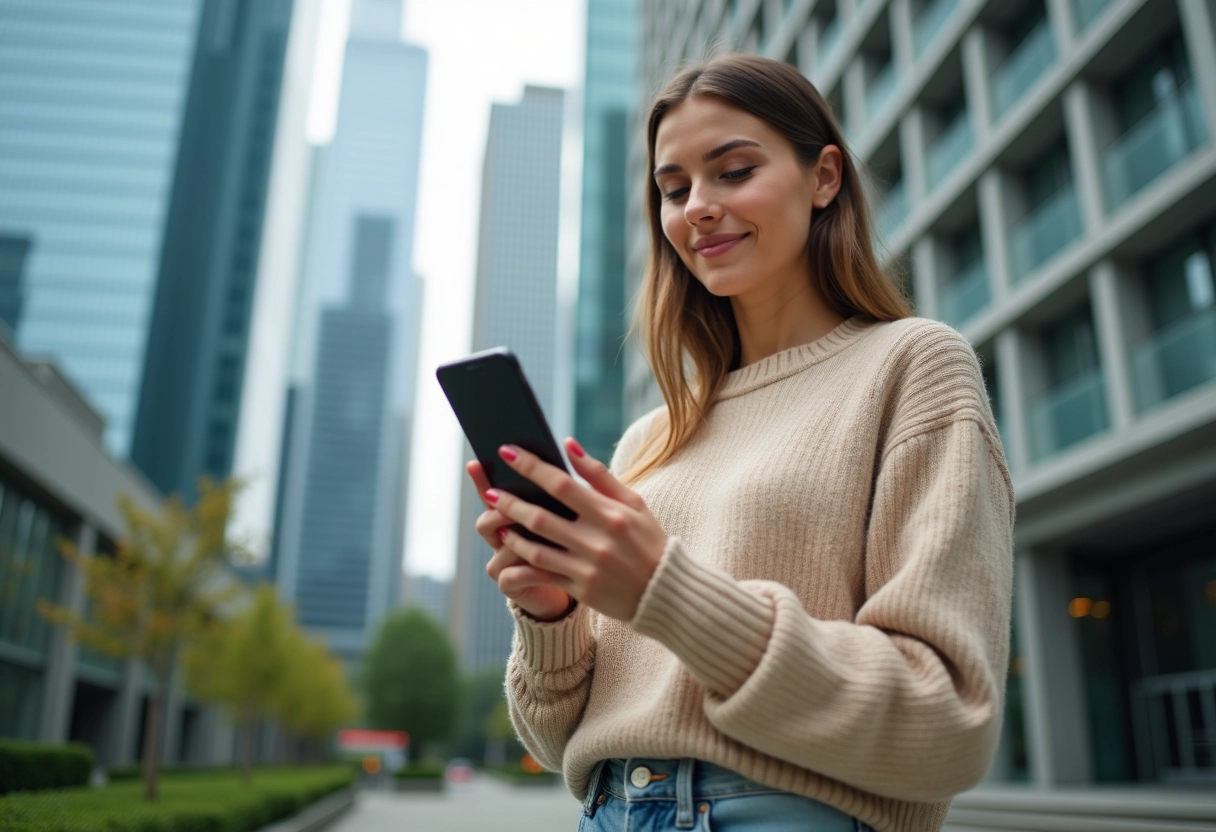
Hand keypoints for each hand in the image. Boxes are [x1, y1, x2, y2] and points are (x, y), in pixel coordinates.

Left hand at [484, 438, 667, 622]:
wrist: (664, 591)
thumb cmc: (648, 540)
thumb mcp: (633, 502)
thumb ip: (599, 475)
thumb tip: (569, 444)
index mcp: (611, 514)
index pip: (562, 485)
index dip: (532, 467)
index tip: (507, 452)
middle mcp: (597, 541)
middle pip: (541, 518)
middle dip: (510, 503)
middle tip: (490, 492)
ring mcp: (587, 567)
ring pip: (536, 549)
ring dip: (511, 533)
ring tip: (496, 521)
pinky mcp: (581, 589)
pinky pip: (542, 575)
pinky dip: (520, 564)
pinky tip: (508, 551)